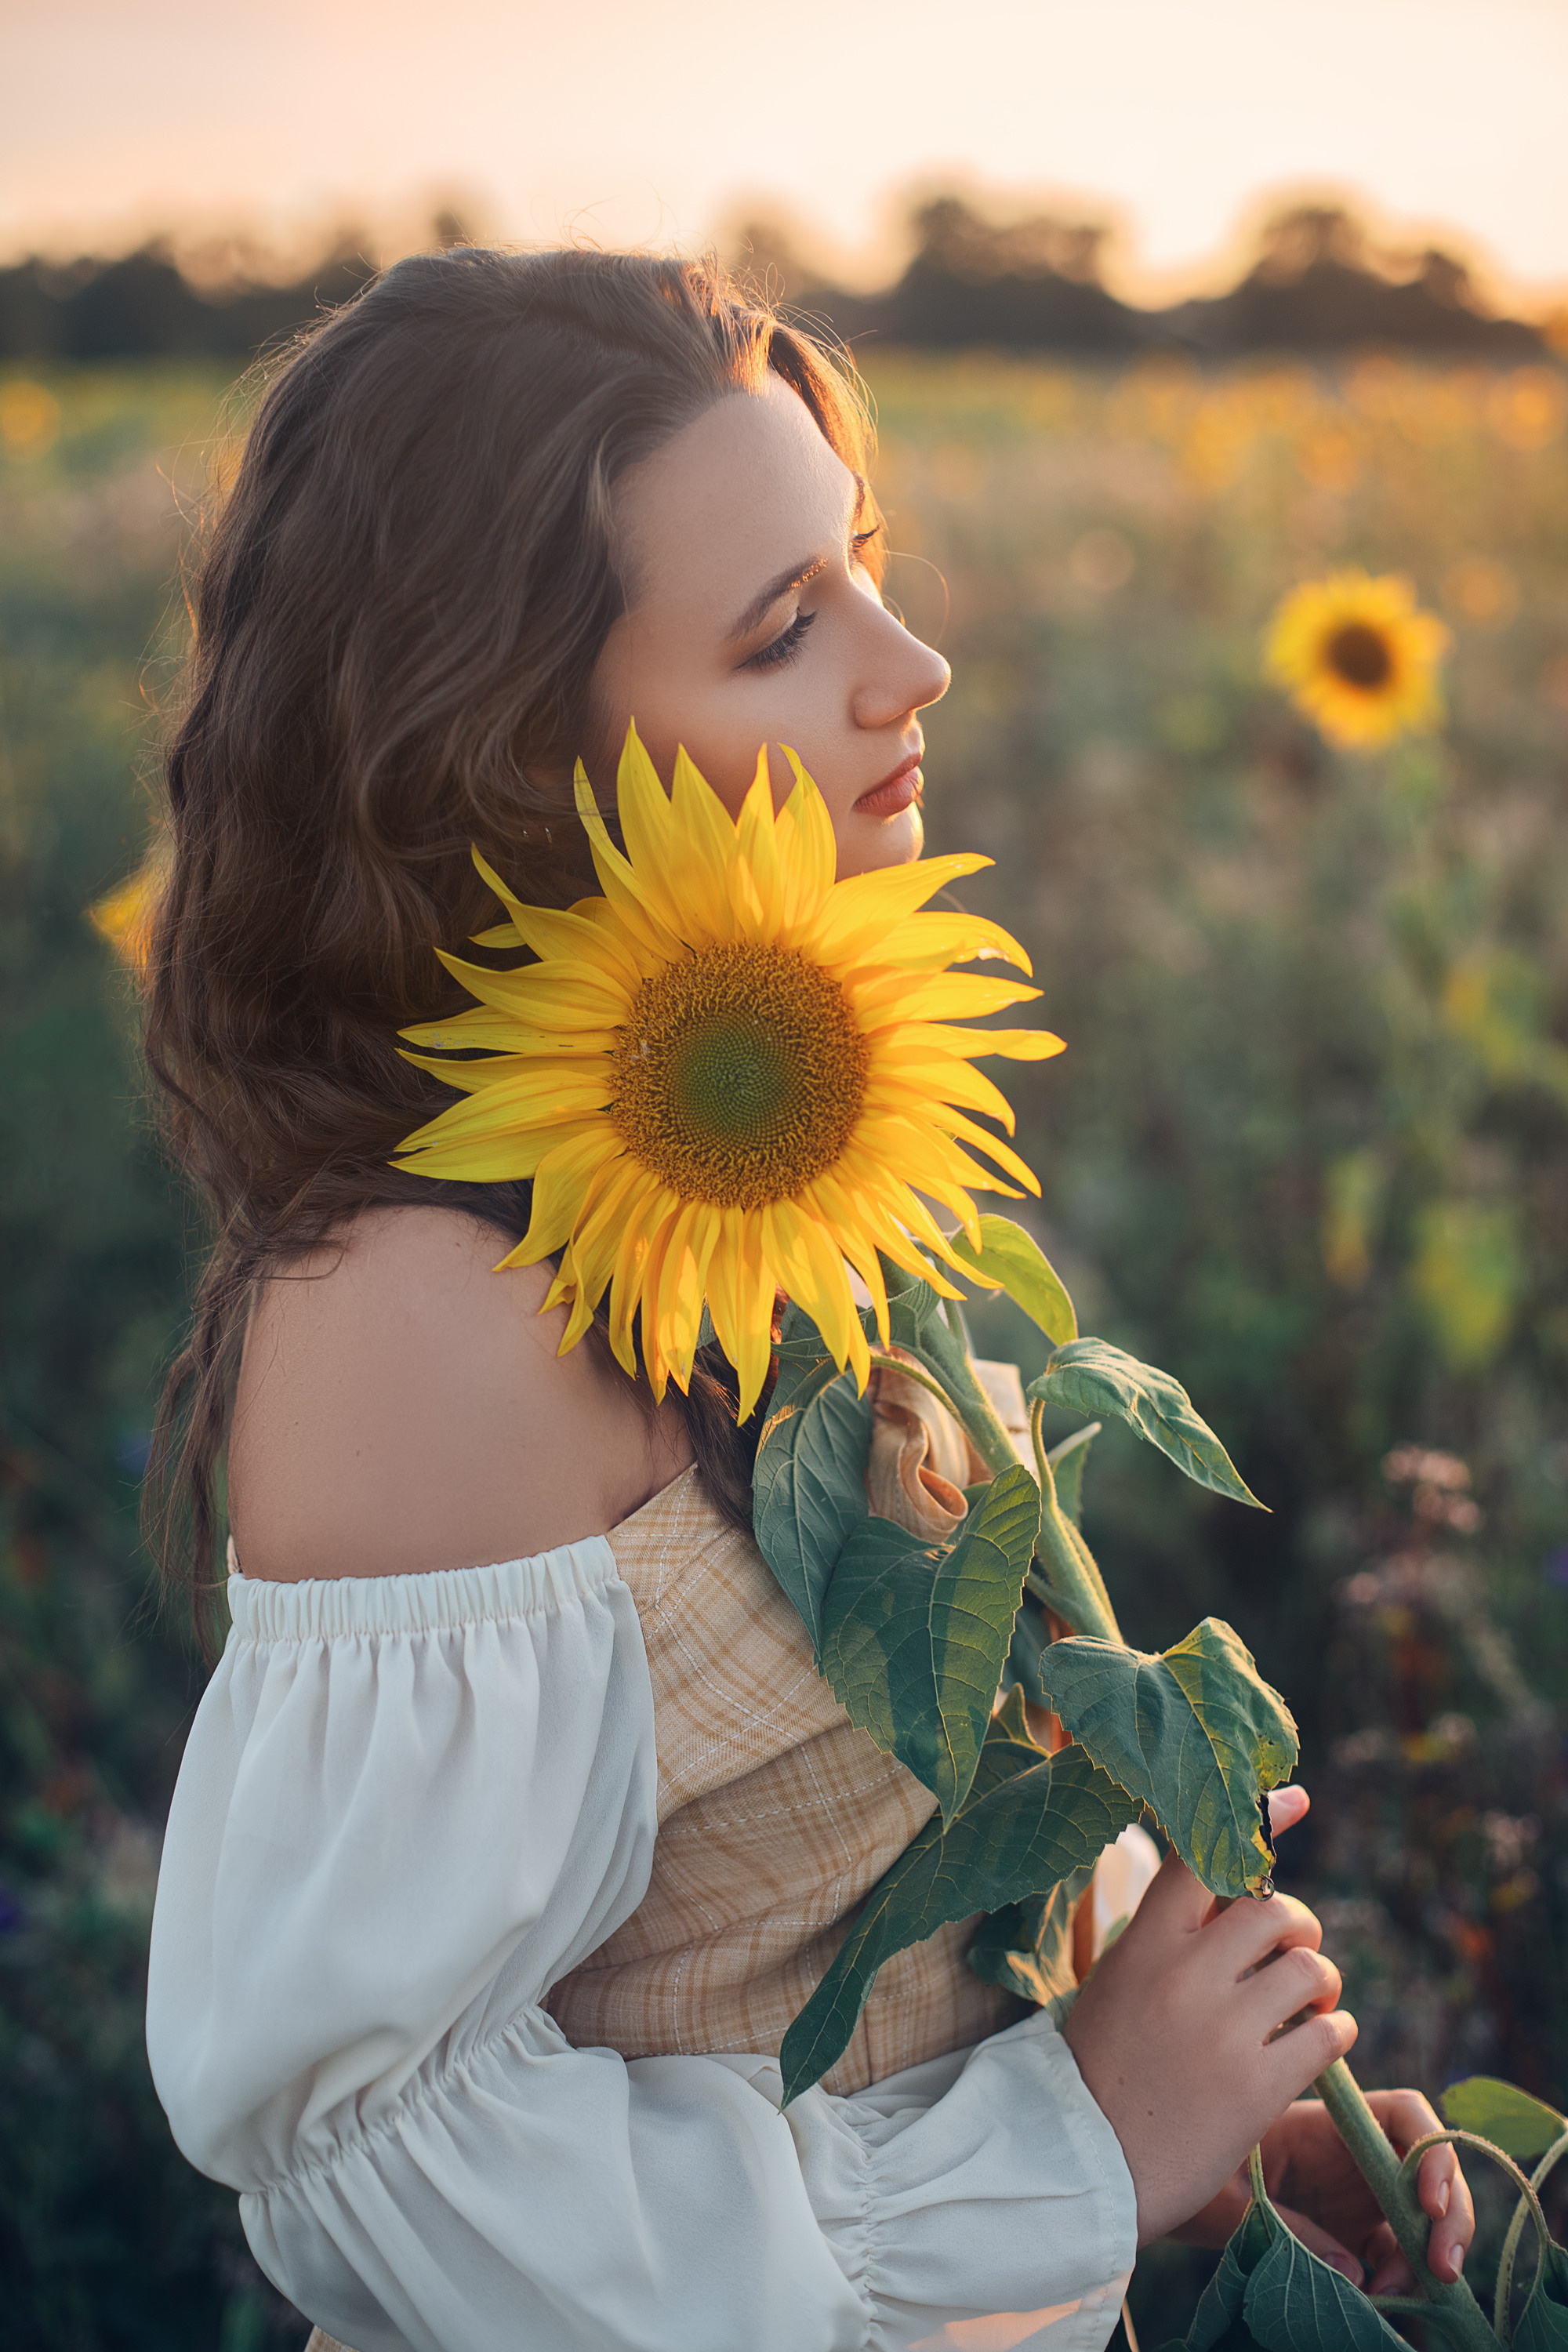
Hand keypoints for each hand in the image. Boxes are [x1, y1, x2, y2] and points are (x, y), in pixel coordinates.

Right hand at [1062, 1788, 1356, 2244]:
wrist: (1085, 2166)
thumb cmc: (1103, 2070)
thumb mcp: (1121, 1983)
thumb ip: (1172, 1940)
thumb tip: (1234, 1893)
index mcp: (1145, 1942)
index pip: (1204, 1860)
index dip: (1256, 1823)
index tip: (1293, 1797)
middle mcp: (1185, 1974)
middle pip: (1275, 1911)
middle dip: (1299, 1929)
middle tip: (1294, 1958)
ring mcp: (1224, 2030)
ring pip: (1309, 1969)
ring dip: (1321, 1987)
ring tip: (1308, 2010)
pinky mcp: (1258, 2086)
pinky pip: (1329, 2034)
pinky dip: (1335, 2033)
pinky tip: (1317, 2046)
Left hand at [1174, 2092, 1474, 2291]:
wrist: (1143, 2191)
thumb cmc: (1179, 2173)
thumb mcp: (1226, 2200)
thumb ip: (1291, 2232)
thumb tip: (1356, 2275)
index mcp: (1323, 2126)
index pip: (1401, 2116)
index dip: (1431, 2151)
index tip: (1426, 2202)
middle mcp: (1349, 2157)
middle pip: (1427, 2171)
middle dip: (1448, 2214)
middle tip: (1442, 2268)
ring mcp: (1353, 2198)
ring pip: (1420, 2219)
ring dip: (1428, 2256)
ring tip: (1399, 2295)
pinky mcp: (1349, 2237)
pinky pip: (1395, 2258)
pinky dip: (1404, 2285)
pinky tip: (1393, 2313)